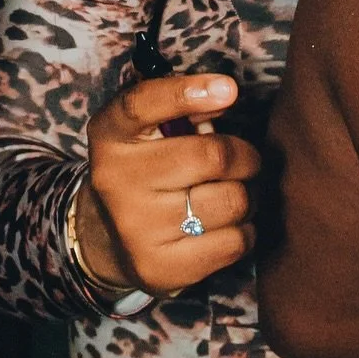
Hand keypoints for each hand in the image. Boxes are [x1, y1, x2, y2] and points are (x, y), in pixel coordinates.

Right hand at [79, 73, 258, 294]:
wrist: (110, 238)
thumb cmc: (149, 168)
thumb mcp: (150, 131)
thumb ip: (185, 110)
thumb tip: (225, 95)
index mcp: (110, 135)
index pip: (142, 104)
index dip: (187, 92)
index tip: (229, 88)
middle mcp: (116, 180)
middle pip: (213, 156)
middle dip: (246, 156)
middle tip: (247, 161)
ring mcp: (135, 228)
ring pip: (232, 201)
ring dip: (249, 195)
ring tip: (234, 193)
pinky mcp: (159, 268)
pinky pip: (235, 242)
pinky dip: (246, 230)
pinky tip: (228, 224)